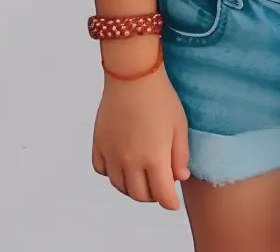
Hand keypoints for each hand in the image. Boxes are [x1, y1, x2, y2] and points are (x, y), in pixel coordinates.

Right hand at [92, 55, 189, 209]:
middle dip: (152, 196)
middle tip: (159, 187)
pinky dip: (111, 173)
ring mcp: (111, 153)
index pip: (162, 195)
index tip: (173, 203)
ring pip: (119, 186)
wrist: (132, 75)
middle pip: (139, 194)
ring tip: (142, 178)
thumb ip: (180, 155)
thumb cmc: (161, 98)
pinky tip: (121, 164)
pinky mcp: (98, 143)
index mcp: (154, 157)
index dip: (170, 203)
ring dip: (132, 188)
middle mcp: (130, 160)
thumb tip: (179, 177)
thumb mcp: (180, 126)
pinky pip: (101, 170)